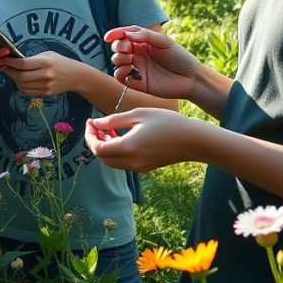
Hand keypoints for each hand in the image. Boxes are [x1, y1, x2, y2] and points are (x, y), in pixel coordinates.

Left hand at [2, 52, 83, 95]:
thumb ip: (32, 58)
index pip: (22, 64)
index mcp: (45, 62)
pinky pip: (27, 92)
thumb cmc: (60, 62)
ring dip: (14, 80)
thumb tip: (14, 60)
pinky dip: (21, 86)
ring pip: (22, 85)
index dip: (10, 62)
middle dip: (9, 72)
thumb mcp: (48, 55)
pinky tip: (22, 80)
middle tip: (5, 67)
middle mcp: (45, 75)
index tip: (3, 59)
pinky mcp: (45, 94)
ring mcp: (45, 86)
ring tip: (13, 73)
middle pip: (20, 76)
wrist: (76, 76)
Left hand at [84, 108, 205, 171]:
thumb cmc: (167, 122)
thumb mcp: (138, 115)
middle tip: (96, 125)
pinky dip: (116, 150)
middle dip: (95, 141)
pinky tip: (121, 135)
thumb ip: (114, 120)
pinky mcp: (146, 167)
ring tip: (108, 128)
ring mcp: (139, 167)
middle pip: (102, 157)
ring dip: (105, 146)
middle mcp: (132, 162)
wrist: (194, 140)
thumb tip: (95, 124)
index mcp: (128, 148)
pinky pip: (123, 162)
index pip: (98, 149)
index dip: (89, 136)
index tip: (90, 122)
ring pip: (112, 161)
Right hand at [105, 26, 202, 100]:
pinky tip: (128, 69)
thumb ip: (146, 36)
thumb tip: (127, 35)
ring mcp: (136, 68)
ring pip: (117, 61)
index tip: (108, 37)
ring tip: (129, 59)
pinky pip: (120, 76)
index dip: (115, 34)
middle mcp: (138, 54)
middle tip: (128, 48)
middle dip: (118, 46)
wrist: (191, 79)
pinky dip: (120, 72)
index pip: (124, 35)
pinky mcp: (137, 82)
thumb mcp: (165, 42)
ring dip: (118, 58)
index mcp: (143, 42)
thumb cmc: (180, 58)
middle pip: (118, 47)